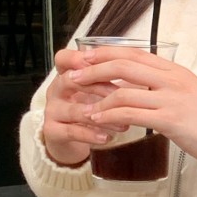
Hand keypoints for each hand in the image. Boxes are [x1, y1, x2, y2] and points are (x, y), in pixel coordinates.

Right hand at [39, 53, 115, 167]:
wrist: (74, 138)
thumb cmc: (90, 107)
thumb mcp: (99, 89)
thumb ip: (113, 77)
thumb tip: (144, 70)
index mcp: (66, 74)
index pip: (64, 58)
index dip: (81, 58)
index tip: (106, 63)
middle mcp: (56, 90)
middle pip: (70, 80)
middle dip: (98, 86)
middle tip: (123, 94)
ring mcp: (52, 111)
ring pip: (74, 110)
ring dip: (100, 115)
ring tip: (124, 123)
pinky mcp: (52, 131)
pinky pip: (71, 131)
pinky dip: (91, 134)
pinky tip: (108, 137)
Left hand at [63, 47, 196, 170]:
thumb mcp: (187, 92)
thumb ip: (163, 83)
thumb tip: (135, 79)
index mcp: (176, 70)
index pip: (135, 53)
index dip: (107, 52)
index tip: (85, 56)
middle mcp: (174, 80)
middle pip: (125, 66)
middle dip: (95, 69)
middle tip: (74, 76)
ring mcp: (172, 99)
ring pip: (125, 92)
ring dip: (99, 99)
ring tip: (84, 107)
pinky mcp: (171, 120)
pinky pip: (132, 114)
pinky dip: (111, 116)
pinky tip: (99, 120)